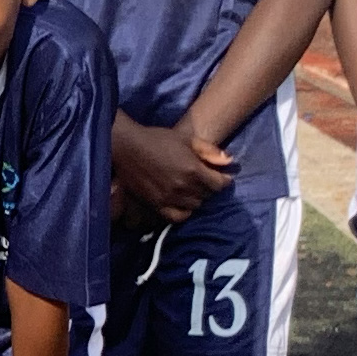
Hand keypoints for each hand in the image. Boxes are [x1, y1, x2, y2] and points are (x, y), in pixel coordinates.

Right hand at [111, 112, 234, 221]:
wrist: (127, 147)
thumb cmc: (157, 139)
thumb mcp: (187, 139)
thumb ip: (209, 150)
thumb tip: (230, 161)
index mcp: (193, 170)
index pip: (220, 184)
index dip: (224, 180)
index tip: (222, 176)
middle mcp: (183, 187)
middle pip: (208, 195)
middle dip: (210, 187)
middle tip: (205, 180)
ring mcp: (169, 198)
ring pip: (195, 206)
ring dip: (197, 198)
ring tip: (193, 190)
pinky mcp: (156, 205)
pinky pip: (177, 217)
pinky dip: (184, 212)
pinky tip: (182, 203)